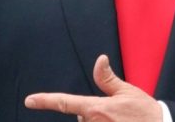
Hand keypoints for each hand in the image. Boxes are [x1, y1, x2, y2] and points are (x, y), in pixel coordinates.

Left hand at [24, 55, 161, 121]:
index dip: (46, 101)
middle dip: (91, 114)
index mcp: (97, 109)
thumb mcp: (127, 91)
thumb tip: (100, 59)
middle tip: (114, 113)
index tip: (29, 100)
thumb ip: (107, 78)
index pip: (66, 102)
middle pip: (80, 117)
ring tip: (118, 121)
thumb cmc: (145, 112)